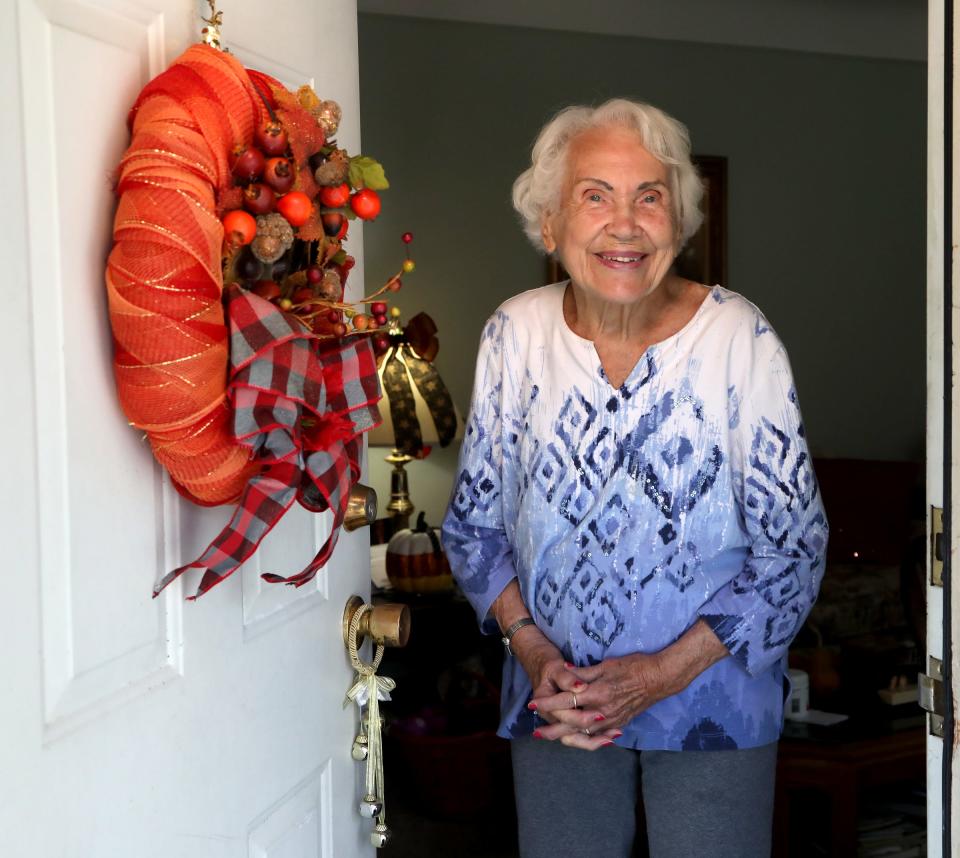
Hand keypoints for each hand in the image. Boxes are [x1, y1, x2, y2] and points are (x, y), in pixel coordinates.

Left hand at [530, 620, 728, 748]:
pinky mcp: (619, 724)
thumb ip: (583, 672)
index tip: (533, 704)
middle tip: (536, 732)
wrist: (660, 678)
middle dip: (552, 729)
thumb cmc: (634, 666)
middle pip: (571, 724)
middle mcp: (603, 711)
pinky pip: (599, 737)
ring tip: (552, 738)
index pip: (566, 701)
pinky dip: (585, 740)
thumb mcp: (606, 664)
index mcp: (598, 693)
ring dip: (566, 737)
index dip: (548, 704)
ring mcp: (612, 720)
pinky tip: (576, 740)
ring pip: (584, 735)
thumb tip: (564, 671)